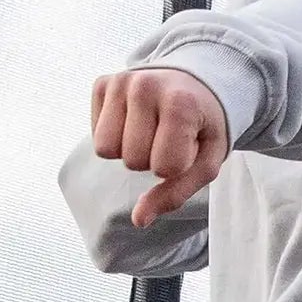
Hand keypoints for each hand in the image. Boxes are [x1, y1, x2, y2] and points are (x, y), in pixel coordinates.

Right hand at [91, 67, 229, 226]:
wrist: (196, 85)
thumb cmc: (202, 129)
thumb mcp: (205, 164)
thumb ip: (175, 194)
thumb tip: (139, 220)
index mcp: (180, 104)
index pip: (161, 168)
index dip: (174, 167)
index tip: (187, 146)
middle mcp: (146, 86)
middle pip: (131, 160)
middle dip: (150, 160)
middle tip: (167, 137)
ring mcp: (121, 81)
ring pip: (106, 149)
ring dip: (128, 150)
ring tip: (150, 130)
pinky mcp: (102, 83)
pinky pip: (96, 135)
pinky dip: (114, 135)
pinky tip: (135, 121)